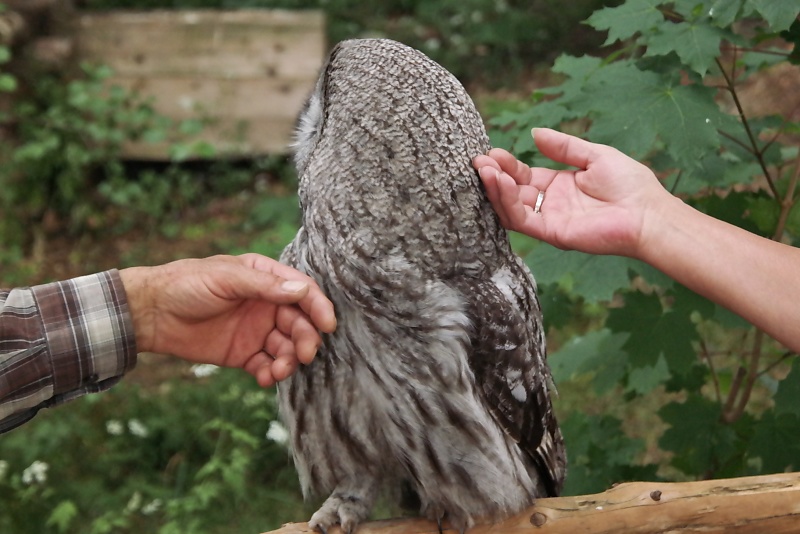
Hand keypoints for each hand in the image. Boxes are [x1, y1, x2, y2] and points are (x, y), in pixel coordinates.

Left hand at [120, 254, 335, 386]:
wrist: (151, 313)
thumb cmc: (187, 284)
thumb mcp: (226, 278)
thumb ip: (264, 286)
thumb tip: (301, 290)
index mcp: (265, 279)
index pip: (302, 292)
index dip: (318, 307)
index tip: (328, 325)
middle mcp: (266, 305)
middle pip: (299, 323)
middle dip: (306, 339)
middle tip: (305, 354)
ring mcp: (256, 330)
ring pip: (286, 348)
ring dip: (289, 360)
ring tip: (279, 371)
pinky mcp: (243, 354)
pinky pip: (266, 365)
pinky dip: (271, 374)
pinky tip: (266, 379)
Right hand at [472, 128, 675, 257]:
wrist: (648, 212)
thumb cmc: (630, 184)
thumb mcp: (594, 155)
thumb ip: (564, 147)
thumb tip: (534, 132)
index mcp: (559, 185)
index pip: (523, 175)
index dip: (506, 164)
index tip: (491, 151)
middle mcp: (549, 204)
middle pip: (512, 191)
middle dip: (494, 175)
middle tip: (479, 160)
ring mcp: (549, 220)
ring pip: (511, 207)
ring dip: (496, 189)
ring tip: (485, 169)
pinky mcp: (552, 233)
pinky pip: (522, 220)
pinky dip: (508, 202)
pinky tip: (501, 183)